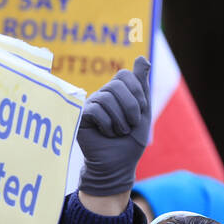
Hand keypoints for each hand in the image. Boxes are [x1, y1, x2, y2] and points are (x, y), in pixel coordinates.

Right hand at [77, 56, 151, 211]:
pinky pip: (95, 110)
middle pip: (116, 84)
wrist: (118, 166)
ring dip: (119, 120)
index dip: (136, 93)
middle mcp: (102, 94)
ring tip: (118, 133)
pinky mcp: (80, 116)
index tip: (139, 114)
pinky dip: (107, 125)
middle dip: (130, 107)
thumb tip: (142, 57)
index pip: (125, 75)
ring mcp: (90, 104)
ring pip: (106, 98)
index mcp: (118, 91)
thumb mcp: (143, 113)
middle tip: (130, 125)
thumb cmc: (130, 142)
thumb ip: (142, 86)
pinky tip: (106, 134)